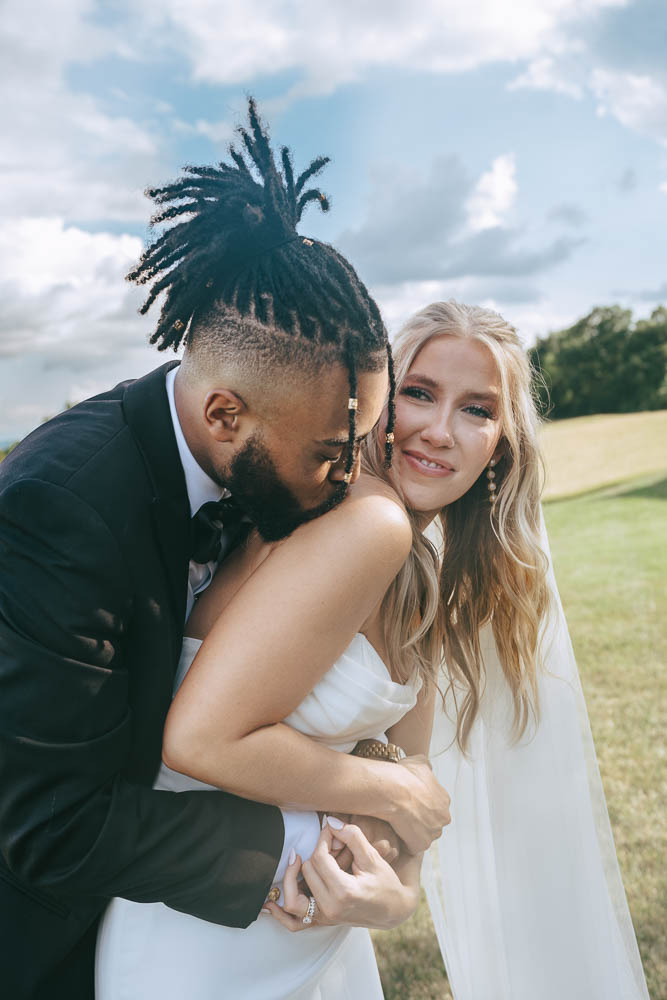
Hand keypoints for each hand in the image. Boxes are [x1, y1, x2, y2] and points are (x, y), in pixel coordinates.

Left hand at [265, 822, 417, 931]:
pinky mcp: (323, 921)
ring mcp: (325, 918)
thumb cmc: (385, 882)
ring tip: (292, 861)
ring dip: (290, 879)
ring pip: (293, 901)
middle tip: (325, 842)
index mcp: (344, 892)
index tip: (330, 830)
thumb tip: (330, 821)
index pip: (320, 859)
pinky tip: (269, 902)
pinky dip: (280, 914)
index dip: (323, 839)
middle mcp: (331, 908)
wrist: (394, 909)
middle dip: (314, 852)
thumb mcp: (372, 857)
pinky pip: (294, 923)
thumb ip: (352, 836)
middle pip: (307, 872)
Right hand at [384, 754, 450, 854]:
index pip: (434, 806)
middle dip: (420, 820)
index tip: (409, 802)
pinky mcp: (421, 845)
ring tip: (396, 824)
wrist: (393, 791)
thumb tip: (428, 768)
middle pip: (432, 822)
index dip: (421, 805)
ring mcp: (433, 833)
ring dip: (412, 831)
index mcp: (444, 799)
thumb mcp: (419, 762)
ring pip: (423, 835)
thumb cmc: (404, 775)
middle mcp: (443, 818)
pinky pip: (412, 846)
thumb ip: (426, 766)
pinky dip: (404, 841)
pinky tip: (394, 832)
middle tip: (402, 813)